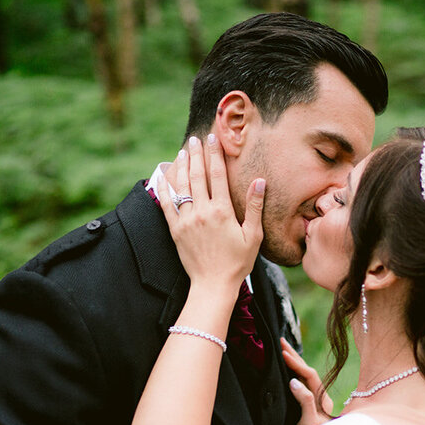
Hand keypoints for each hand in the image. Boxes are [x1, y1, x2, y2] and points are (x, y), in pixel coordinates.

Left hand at [158, 135, 264, 289]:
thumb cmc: (237, 263)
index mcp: (222, 211)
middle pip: (197, 175)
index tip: (213, 139)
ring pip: (181, 186)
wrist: (213, 285)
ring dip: (181, 166)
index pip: (217, 175)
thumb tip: (260, 182)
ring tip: (183, 151)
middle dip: (196, 154)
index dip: (215, 154)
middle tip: (195, 139)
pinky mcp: (175, 230)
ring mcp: (186, 220)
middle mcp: (202, 212)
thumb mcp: (253, 236)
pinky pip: (166, 204)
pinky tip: (163, 175)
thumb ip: (254, 207)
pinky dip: (164, 187)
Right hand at [282, 338, 333, 424]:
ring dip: (294, 362)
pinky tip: (288, 370)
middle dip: (294, 356)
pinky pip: (302, 384)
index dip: (296, 363)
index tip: (282, 353)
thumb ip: (304, 401)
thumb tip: (294, 381)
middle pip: (308, 371)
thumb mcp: (309, 423)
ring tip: (283, 349)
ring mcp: (316, 402)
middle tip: (280, 341)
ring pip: (305, 377)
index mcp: (322, 400)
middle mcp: (321, 398)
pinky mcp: (310, 407)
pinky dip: (294, 373)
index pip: (308, 375)